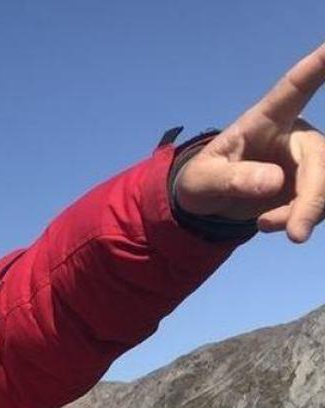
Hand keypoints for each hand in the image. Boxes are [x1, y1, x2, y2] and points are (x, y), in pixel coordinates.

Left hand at [175, 41, 324, 242]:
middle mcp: (295, 134)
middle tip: (295, 235)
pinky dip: (300, 219)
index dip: (318, 65)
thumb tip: (273, 182)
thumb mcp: (202, 182)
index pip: (295, 87)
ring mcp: (308, 159)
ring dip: (302, 213)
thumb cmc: (202, 180)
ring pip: (323, 186)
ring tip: (264, 224)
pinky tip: (273, 223)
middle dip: (312, 199)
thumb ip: (232, 179)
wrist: (210, 203)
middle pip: (319, 159)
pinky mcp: (313, 184)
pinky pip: (320, 203)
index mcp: (266, 119)